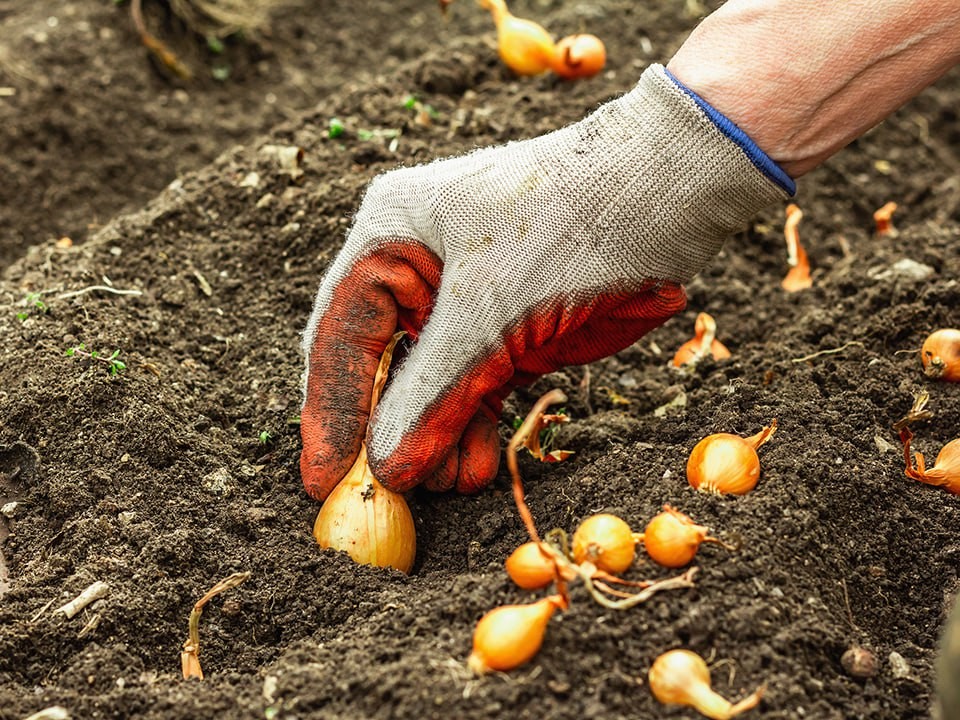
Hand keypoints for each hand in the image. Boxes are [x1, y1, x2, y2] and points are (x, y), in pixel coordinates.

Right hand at [300, 64, 789, 499]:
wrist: (672, 197)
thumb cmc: (573, 228)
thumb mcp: (492, 313)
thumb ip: (432, 394)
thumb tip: (384, 469)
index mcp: (389, 237)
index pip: (339, 337)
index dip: (329, 412)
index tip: (324, 482)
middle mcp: (413, 269)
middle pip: (377, 369)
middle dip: (386, 432)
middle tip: (387, 496)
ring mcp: (459, 303)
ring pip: (423, 390)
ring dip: (431, 441)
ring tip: (444, 483)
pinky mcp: (502, 331)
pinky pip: (469, 392)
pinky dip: (468, 431)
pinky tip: (472, 468)